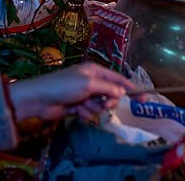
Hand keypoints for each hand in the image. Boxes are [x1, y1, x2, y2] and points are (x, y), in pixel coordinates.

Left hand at [6, 62, 133, 121]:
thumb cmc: (64, 86)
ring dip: (94, 108)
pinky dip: (85, 113)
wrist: (40, 99)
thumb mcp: (88, 85)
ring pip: (100, 105)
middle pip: (110, 93)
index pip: (118, 79)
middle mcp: (91, 81)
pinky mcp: (77, 106)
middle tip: (103, 104)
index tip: (144, 99)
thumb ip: (107, 88)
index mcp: (95, 71)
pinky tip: (76, 112)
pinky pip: (90, 112)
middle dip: (107, 101)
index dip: (131, 88)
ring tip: (82, 106)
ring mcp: (84, 94)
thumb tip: (121, 92)